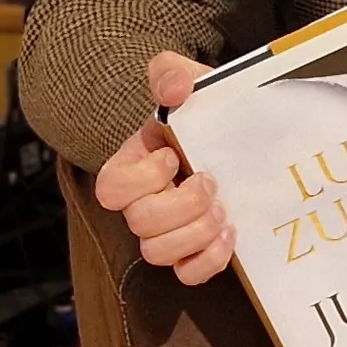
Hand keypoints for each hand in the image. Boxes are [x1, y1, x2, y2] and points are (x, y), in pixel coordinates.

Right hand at [92, 52, 229, 284]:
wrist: (236, 135)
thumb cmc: (202, 112)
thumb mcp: (187, 81)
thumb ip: (171, 72)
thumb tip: (172, 89)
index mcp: (132, 166)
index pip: (110, 188)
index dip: (141, 178)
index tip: (171, 155)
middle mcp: (142, 203)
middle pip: (139, 224)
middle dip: (180, 206)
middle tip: (210, 182)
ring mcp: (166, 232)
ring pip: (158, 253)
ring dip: (195, 233)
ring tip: (223, 210)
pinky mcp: (192, 252)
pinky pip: (187, 274)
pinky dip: (208, 260)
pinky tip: (230, 235)